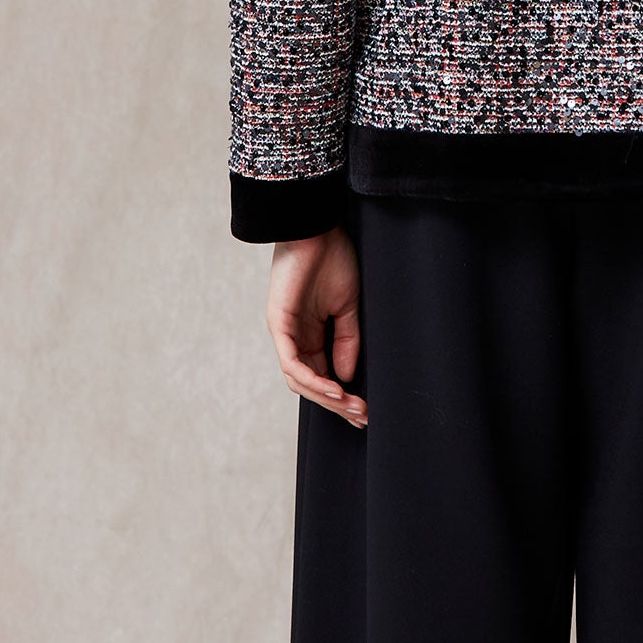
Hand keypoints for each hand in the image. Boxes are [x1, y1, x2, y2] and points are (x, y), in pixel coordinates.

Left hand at [265, 226, 368, 424]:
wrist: (318, 226)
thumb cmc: (332, 258)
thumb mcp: (348, 305)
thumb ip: (347, 340)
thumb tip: (346, 377)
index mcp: (310, 333)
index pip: (322, 374)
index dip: (341, 395)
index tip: (363, 410)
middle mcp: (294, 337)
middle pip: (310, 384)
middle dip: (336, 403)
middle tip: (361, 416)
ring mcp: (285, 332)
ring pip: (300, 380)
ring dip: (326, 397)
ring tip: (352, 405)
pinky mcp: (279, 324)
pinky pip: (292, 362)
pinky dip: (313, 379)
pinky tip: (335, 389)